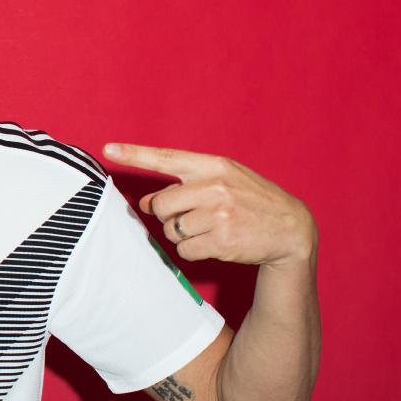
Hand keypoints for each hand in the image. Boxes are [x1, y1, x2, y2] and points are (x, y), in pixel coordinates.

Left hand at [103, 144, 314, 266]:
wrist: (291, 228)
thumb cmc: (251, 202)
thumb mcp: (225, 181)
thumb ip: (186, 186)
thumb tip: (145, 202)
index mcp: (214, 166)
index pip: (166, 158)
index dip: (134, 155)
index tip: (109, 149)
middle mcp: (215, 186)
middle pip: (159, 205)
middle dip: (167, 216)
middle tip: (190, 217)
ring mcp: (219, 214)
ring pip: (172, 230)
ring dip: (183, 235)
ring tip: (211, 229)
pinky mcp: (221, 241)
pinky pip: (185, 250)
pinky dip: (194, 251)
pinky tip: (215, 243)